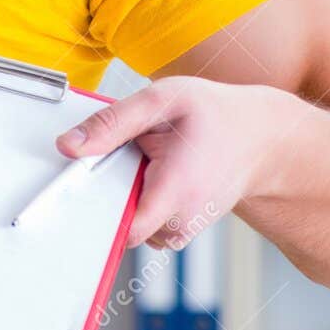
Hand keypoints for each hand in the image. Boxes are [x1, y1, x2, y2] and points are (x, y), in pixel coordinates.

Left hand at [55, 76, 287, 248]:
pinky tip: (156, 177)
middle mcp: (185, 217)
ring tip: (148, 163)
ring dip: (128, 200)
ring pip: (135, 228)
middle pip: (123, 227)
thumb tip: (68, 145)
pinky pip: (149, 226)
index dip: (95, 215)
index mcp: (178, 187)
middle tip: (126, 159)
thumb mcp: (161, 100)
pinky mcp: (183, 228)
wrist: (261, 137)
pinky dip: (143, 205)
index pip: (126, 229)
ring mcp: (186, 227)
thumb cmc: (215, 115)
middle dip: (110, 197)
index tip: (74, 198)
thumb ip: (112, 122)